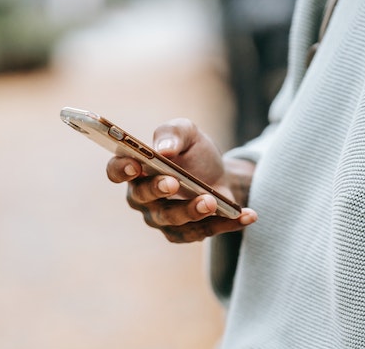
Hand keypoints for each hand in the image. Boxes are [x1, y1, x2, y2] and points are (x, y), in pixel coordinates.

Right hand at [106, 118, 256, 242]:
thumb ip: (173, 133)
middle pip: (143, 198)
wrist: (218, 174)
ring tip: (211, 201)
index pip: (116, 171)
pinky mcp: (186, 233)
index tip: (135, 165)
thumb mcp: (187, 132)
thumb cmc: (193, 152)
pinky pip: (204, 231)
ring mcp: (163, 218)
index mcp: (135, 168)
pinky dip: (226, 223)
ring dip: (192, 211)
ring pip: (172, 220)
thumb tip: (164, 148)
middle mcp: (142, 197)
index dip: (121, 170)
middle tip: (173, 182)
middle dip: (158, 190)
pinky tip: (248, 215)